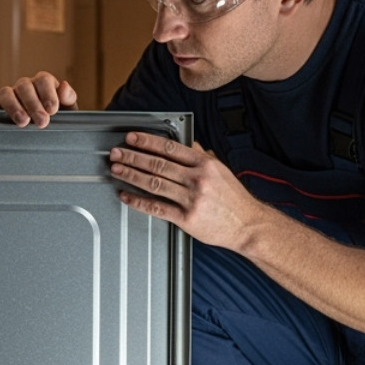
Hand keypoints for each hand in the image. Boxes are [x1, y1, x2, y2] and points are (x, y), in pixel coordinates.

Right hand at [0, 72, 77, 127]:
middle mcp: (25, 86)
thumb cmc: (60, 119)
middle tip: (42, 122)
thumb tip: (64, 86)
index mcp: (43, 83)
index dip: (48, 93)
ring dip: (13, 106)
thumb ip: (68, 98)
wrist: (50, 134)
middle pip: (24, 86)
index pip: (43, 80)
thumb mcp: (69, 110)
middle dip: (33, 104)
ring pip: (6, 92)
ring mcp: (11, 96)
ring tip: (23, 122)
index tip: (52, 109)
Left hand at [108, 131, 264, 249]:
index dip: (147, 142)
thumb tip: (188, 143)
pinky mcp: (187, 219)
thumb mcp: (221, 170)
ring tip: (117, 170)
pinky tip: (126, 196)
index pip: (170, 148)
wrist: (248, 225)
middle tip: (117, 153)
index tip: (132, 139)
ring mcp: (192, 199)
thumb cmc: (234, 199)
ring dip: (131, 175)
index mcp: (205, 164)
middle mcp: (198, 179)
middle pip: (158, 164)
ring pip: (154, 183)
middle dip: (133, 157)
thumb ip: (202, 156)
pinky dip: (138, 201)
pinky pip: (157, 208)